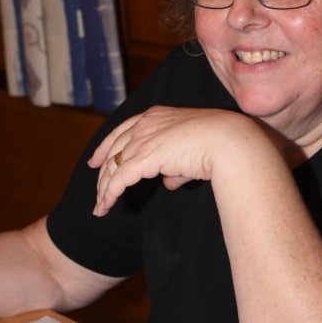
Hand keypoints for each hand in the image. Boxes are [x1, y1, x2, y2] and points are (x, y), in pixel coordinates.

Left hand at [88, 106, 249, 215]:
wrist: (226, 140)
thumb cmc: (217, 143)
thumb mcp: (191, 152)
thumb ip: (176, 167)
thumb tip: (169, 182)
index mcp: (155, 115)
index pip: (122, 130)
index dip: (105, 146)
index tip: (95, 160)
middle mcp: (144, 124)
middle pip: (113, 150)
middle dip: (101, 171)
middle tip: (97, 190)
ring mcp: (143, 139)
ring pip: (112, 166)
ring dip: (104, 188)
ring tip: (101, 206)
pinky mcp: (144, 157)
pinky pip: (119, 180)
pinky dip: (109, 194)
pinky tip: (105, 207)